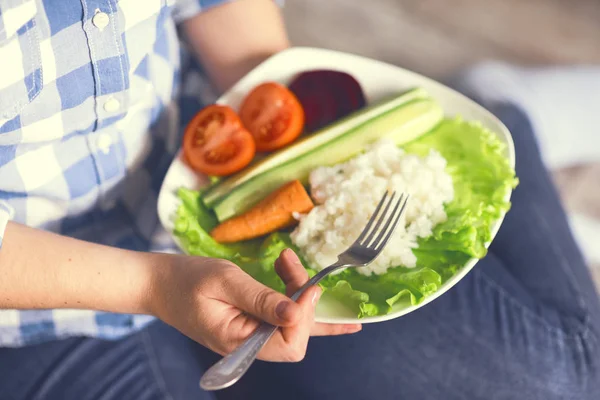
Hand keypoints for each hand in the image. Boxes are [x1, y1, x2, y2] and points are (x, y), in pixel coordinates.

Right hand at [151, 249, 360, 361]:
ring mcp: (250, 336)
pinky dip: (301, 306)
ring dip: (299, 294)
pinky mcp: (250, 323)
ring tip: (286, 263)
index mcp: (239, 341)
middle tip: (288, 263)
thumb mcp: (224, 282)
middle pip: (297, 334)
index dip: (305, 315)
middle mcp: (249, 345)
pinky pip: (282, 320)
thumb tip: (297, 313)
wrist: (158, 282)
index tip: (306, 284)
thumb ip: (261, 299)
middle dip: (303, 299)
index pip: (291, 343)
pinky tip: (318, 297)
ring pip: (294, 325)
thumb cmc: (185, 280)